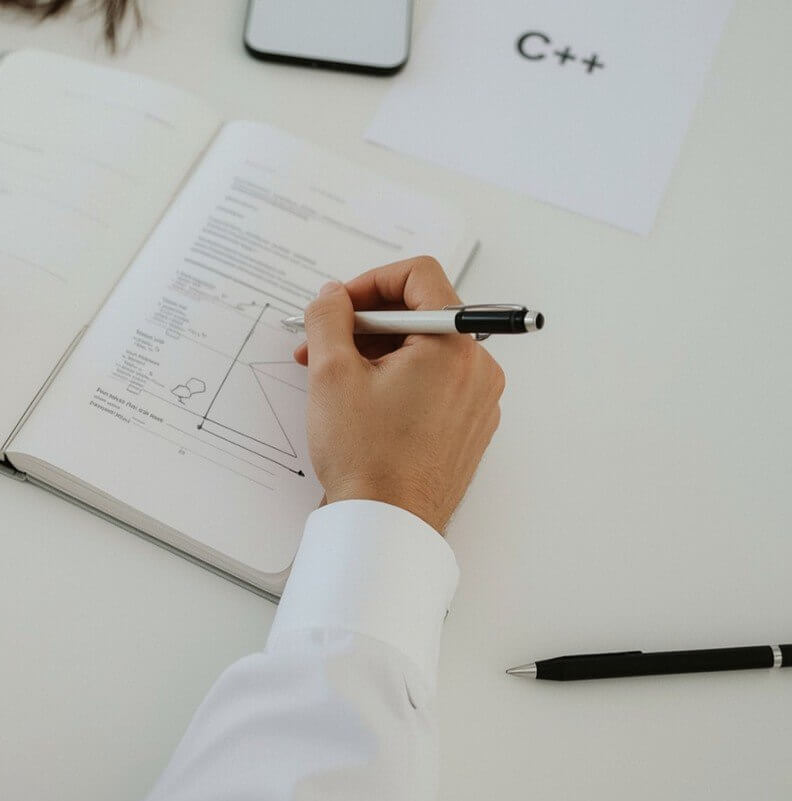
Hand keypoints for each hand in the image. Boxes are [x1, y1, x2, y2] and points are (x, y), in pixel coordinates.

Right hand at [293, 256, 504, 532]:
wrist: (387, 525)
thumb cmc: (368, 459)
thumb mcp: (331, 373)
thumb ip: (329, 318)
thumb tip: (331, 296)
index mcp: (453, 346)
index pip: (419, 276)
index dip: (371, 282)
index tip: (341, 306)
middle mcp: (477, 368)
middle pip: (421, 314)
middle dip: (366, 322)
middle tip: (323, 342)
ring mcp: (478, 399)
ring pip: (425, 349)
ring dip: (378, 351)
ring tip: (334, 376)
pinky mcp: (469, 425)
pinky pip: (434, 381)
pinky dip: (398, 378)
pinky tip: (361, 400)